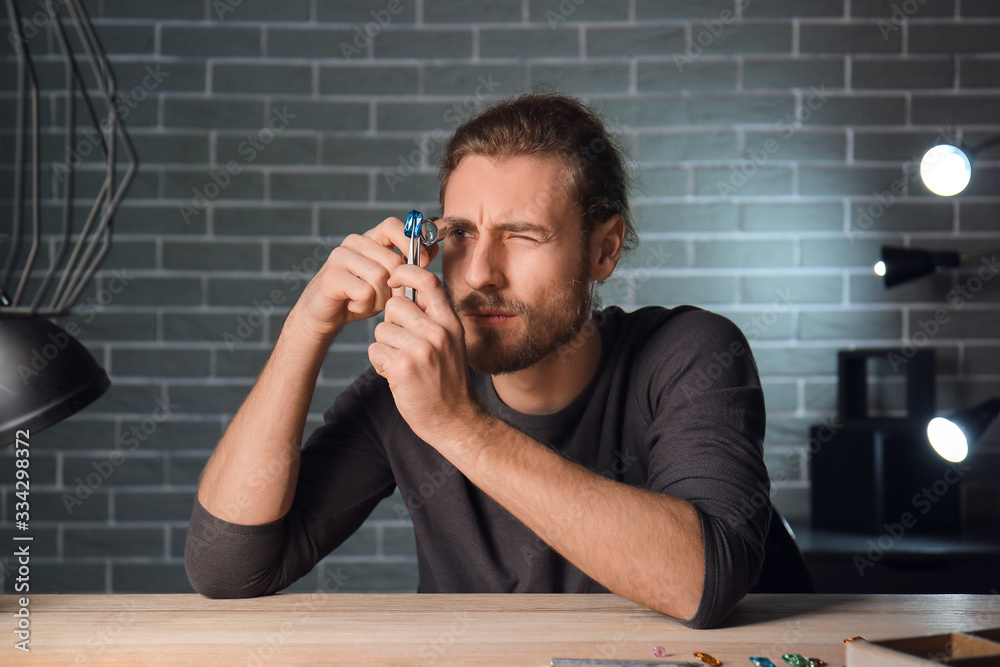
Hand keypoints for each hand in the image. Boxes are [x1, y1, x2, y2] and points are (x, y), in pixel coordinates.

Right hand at [291, 217, 440, 340]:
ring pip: (381, 278)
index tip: (425, 262)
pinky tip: (354, 305)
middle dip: (396, 287)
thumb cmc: (360, 296)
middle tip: (384, 299)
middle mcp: (354, 242)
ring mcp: (340, 257)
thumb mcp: (390, 280)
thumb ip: (409, 263)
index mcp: (370, 239)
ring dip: (380, 299)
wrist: (325, 314)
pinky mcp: (332, 276)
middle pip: (393, 260)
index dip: (412, 241)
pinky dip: (365, 305)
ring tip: (367, 302)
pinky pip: (365, 291)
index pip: (393, 225)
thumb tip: (434, 246)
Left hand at [368, 263, 483, 446]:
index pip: (428, 281)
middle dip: (391, 323)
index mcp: (450, 322)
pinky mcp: (402, 366)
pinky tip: (397, 376)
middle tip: (402, 343)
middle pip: (395, 305)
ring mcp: (421, 349)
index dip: (406, 272)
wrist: (454, 419)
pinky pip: (375, 351)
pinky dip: (380, 364)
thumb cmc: (447, 381)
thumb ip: (430, 317)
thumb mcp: (450, 342)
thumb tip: (402, 291)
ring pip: (381, 330)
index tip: (394, 277)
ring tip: (403, 364)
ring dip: (385, 347)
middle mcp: (438, 332)